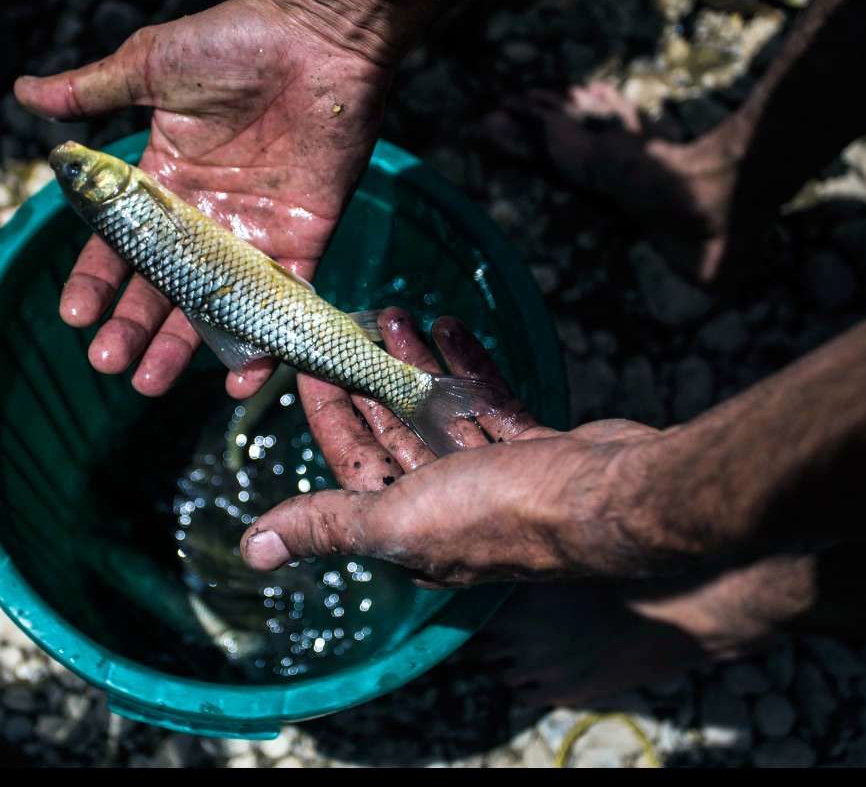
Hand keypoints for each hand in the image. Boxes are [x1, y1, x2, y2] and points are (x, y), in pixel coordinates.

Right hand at [15, 0, 391, 397]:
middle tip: (109, 363)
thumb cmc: (235, 42)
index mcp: (162, 183)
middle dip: (133, 327)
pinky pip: (283, 298)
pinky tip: (240, 373)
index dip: (96, 281)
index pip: (119, 246)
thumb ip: (90, 89)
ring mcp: (252, 233)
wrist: (317, 37)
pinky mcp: (303, 238)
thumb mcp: (151, 64)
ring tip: (151, 382)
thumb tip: (20, 92)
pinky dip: (266, 337)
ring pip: (214, 303)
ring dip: (185, 346)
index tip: (75, 316)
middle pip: (161, 287)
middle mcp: (203, 218)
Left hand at [238, 309, 676, 585]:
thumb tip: (252, 551)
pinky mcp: (537, 450)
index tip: (310, 360)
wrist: (613, 498)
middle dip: (370, 378)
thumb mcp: (396, 518)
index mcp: (409, 532)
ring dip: (417, 365)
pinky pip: (492, 403)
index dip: (329, 412)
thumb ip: (327, 526)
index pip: (352, 463)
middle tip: (353, 323)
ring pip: (443, 412)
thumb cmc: (500, 511)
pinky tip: (452, 327)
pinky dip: (469, 367)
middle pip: (395, 433)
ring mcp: (497, 478)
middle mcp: (449, 509)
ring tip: (397, 313)